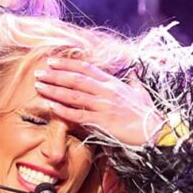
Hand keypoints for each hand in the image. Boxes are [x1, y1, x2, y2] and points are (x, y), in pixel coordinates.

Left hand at [34, 57, 163, 146]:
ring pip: (74, 94)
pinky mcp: (102, 121)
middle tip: (39, 72)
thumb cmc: (147, 114)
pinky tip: (50, 106)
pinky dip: (63, 110)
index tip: (52, 61)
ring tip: (39, 86)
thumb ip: (134, 83)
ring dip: (54, 90)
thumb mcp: (141, 93)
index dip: (68, 64)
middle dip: (55, 75)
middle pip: (76, 79)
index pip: (86, 68)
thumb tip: (134, 74)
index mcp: (113, 83)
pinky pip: (78, 114)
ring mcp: (104, 106)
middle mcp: (106, 91)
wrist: (154, 131)